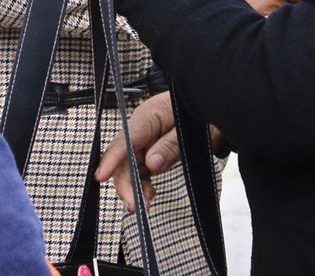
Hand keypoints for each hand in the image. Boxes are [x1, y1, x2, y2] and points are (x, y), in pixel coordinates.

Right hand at [94, 92, 230, 213]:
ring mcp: (144, 140)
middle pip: (124, 157)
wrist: (213, 108)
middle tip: (134, 205)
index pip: (126, 139)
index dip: (112, 159)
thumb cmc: (202, 115)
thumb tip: (151, 164)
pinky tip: (148, 196)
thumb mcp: (194, 131)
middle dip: (125, 182)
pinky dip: (141, 185)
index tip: (101, 176)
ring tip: (143, 206)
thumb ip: (171, 146)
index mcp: (149, 116)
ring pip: (128, 166)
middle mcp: (141, 128)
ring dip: (133, 187)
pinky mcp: (149, 150)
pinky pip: (139, 169)